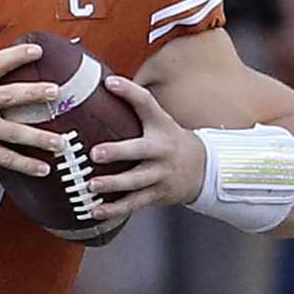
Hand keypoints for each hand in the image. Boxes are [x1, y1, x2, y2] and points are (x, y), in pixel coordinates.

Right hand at [0, 43, 61, 183]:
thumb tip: (0, 58)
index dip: (18, 55)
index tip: (38, 51)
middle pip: (10, 96)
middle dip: (35, 93)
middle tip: (56, 92)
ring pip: (13, 132)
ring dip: (39, 138)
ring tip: (61, 142)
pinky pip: (6, 158)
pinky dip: (26, 165)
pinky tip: (44, 169)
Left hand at [83, 75, 208, 220]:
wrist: (202, 169)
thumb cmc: (169, 139)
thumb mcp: (159, 118)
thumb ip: (135, 102)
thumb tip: (104, 82)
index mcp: (160, 127)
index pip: (146, 104)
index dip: (129, 91)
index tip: (109, 82)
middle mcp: (161, 151)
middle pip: (140, 150)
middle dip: (118, 152)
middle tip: (95, 153)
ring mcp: (160, 175)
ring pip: (136, 182)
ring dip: (113, 185)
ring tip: (91, 186)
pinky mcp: (157, 195)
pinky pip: (134, 203)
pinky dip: (115, 209)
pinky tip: (95, 211)